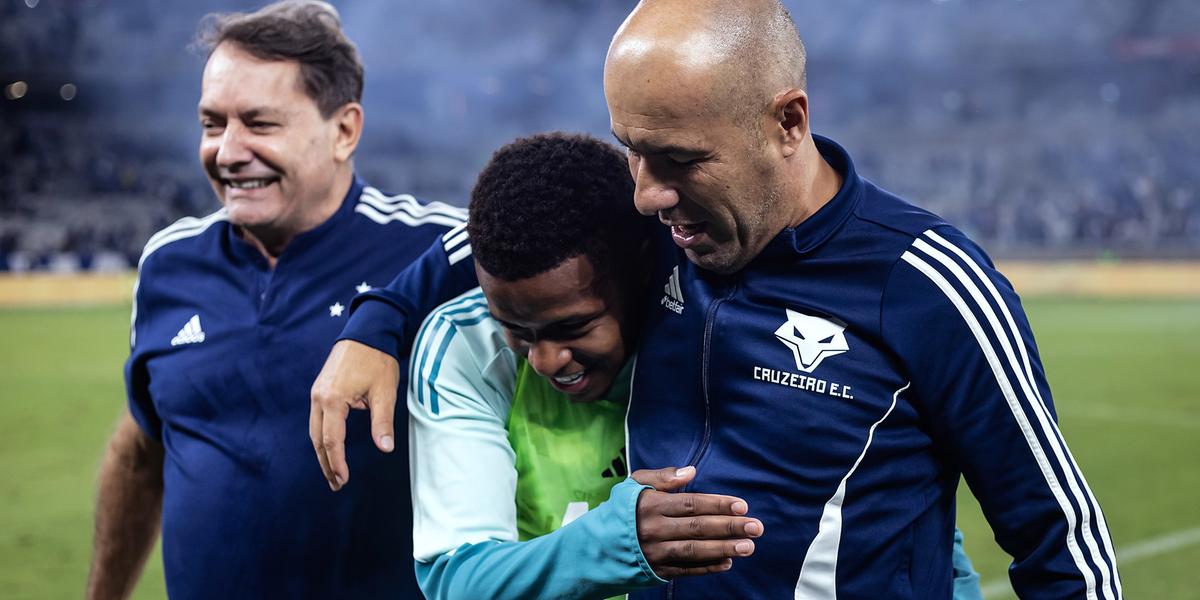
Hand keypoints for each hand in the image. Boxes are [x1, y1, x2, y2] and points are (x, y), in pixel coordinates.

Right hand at [309, 339, 398, 490]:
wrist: (366, 332)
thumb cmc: (377, 360)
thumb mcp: (384, 392)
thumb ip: (382, 422)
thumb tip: (385, 448)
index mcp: (333, 400)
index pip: (332, 440)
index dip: (337, 463)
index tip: (344, 480)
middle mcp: (319, 398)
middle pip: (318, 439)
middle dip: (327, 463)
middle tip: (336, 484)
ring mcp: (317, 393)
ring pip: (315, 430)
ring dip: (323, 452)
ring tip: (333, 472)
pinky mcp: (320, 389)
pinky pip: (317, 419)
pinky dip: (322, 436)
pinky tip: (331, 447)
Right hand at [632, 466, 763, 578]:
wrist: (595, 545)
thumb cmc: (621, 510)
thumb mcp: (633, 485)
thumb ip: (662, 476)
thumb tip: (691, 471)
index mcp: (650, 505)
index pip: (691, 504)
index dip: (718, 505)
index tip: (742, 506)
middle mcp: (653, 529)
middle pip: (697, 527)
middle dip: (729, 527)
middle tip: (756, 527)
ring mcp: (655, 552)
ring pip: (694, 550)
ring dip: (724, 548)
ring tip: (748, 547)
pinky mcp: (656, 570)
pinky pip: (685, 570)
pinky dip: (707, 567)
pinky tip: (727, 563)